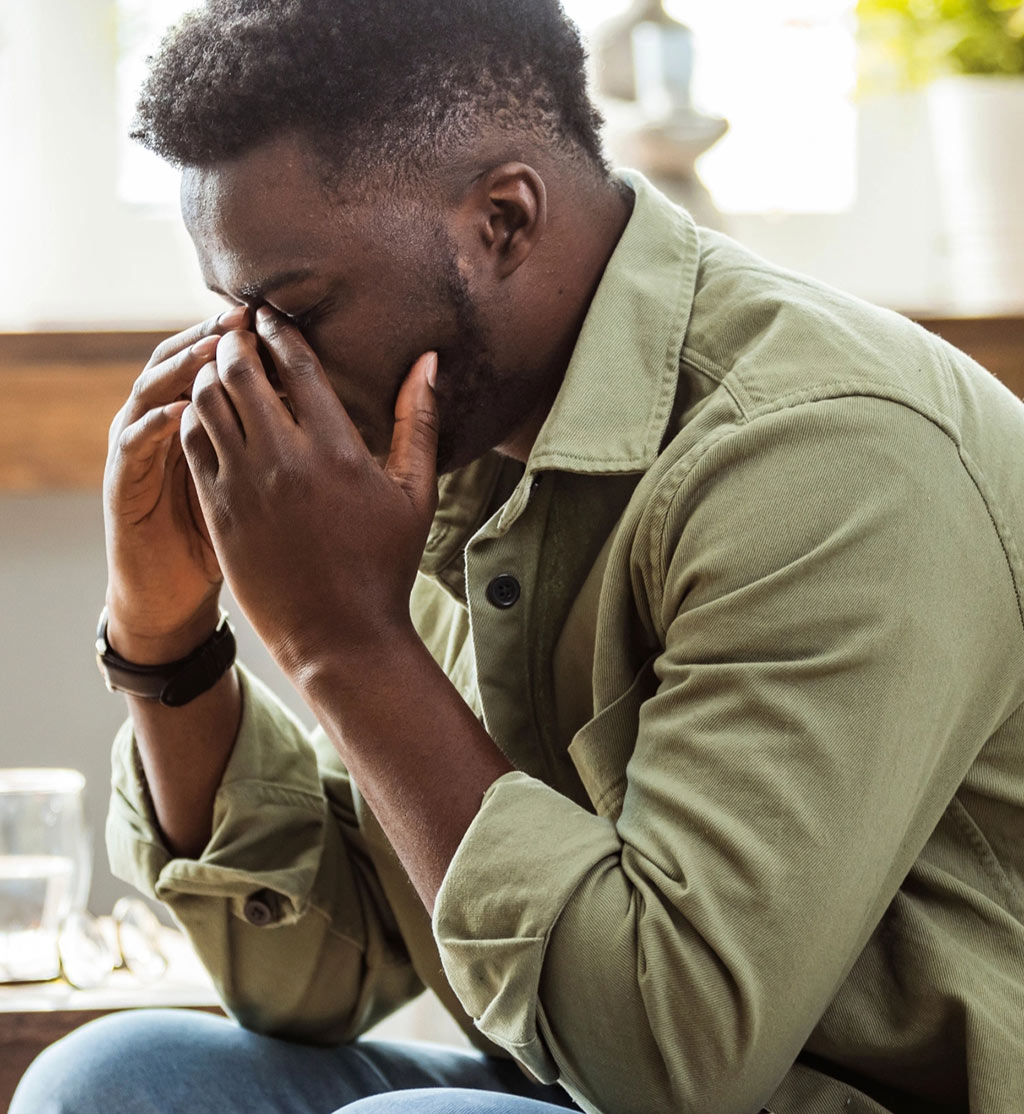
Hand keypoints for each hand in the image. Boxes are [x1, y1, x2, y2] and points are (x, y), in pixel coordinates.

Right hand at [103, 306, 249, 661]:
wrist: (173, 591)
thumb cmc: (230, 541)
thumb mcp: (258, 487)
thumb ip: (281, 443)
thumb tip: (330, 410)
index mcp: (210, 423)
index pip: (226, 365)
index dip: (251, 341)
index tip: (284, 320)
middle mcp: (170, 423)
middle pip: (188, 363)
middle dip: (216, 340)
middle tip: (247, 316)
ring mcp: (144, 451)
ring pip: (154, 390)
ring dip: (182, 367)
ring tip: (215, 347)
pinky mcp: (125, 484)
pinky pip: (135, 445)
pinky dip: (154, 424)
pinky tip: (182, 410)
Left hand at [178, 308, 439, 680]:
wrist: (340, 636)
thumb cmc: (385, 564)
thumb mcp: (415, 493)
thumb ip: (418, 421)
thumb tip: (428, 361)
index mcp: (336, 450)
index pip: (296, 364)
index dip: (279, 330)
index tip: (271, 313)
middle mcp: (283, 460)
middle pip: (239, 372)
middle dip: (235, 342)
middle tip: (238, 331)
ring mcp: (243, 486)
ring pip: (205, 403)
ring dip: (209, 376)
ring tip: (221, 368)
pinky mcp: (217, 511)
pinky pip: (190, 444)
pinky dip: (193, 417)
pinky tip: (207, 413)